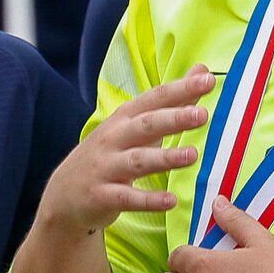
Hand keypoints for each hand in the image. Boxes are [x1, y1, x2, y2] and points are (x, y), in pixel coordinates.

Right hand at [38, 69, 217, 237]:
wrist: (65, 194)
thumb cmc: (108, 155)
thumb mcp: (133, 125)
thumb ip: (169, 102)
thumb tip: (202, 72)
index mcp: (124, 119)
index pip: (154, 99)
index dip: (180, 89)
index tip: (207, 80)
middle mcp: (113, 139)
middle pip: (145, 126)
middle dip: (172, 119)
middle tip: (202, 115)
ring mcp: (106, 167)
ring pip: (137, 161)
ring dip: (164, 158)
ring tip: (192, 155)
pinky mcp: (102, 196)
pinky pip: (127, 197)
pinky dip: (148, 200)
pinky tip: (170, 200)